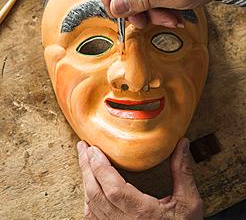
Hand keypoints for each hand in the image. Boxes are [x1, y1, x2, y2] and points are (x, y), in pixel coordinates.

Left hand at [77, 138, 202, 219]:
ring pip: (91, 205)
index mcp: (143, 213)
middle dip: (87, 167)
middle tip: (83, 147)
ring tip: (85, 160)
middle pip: (96, 194)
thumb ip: (182, 171)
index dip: (100, 167)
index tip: (94, 149)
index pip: (113, 189)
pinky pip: (93, 218)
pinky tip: (90, 186)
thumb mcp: (189, 202)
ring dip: (86, 180)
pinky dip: (89, 199)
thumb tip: (182, 143)